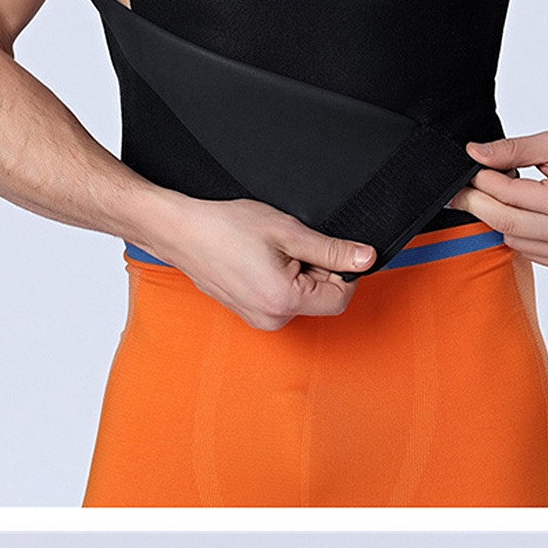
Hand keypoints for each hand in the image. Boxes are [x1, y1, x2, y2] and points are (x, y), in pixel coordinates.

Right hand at [162, 193, 373, 331]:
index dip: (342, 270)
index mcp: (284, 301)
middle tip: (290, 245)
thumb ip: (332, 250)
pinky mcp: (248, 313)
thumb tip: (366, 258)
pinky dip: (281, 279)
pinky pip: (281, 300)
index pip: (341, 298)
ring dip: (298, 274)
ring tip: (271, 251)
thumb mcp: (288, 231)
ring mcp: (258, 319)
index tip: (324, 249)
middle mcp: (272, 319)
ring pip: (301, 299)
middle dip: (317, 270)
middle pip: (321, 299)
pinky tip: (259, 260)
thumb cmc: (225, 228)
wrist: (181, 231)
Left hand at [451, 131, 547, 271]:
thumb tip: (474, 154)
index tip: (469, 171)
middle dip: (479, 204)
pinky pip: (530, 252)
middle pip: (506, 223)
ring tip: (509, 195)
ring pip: (514, 241)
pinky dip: (522, 233)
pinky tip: (530, 214)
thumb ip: (512, 150)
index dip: (481, 182)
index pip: (508, 196)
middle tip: (463, 189)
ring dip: (503, 218)